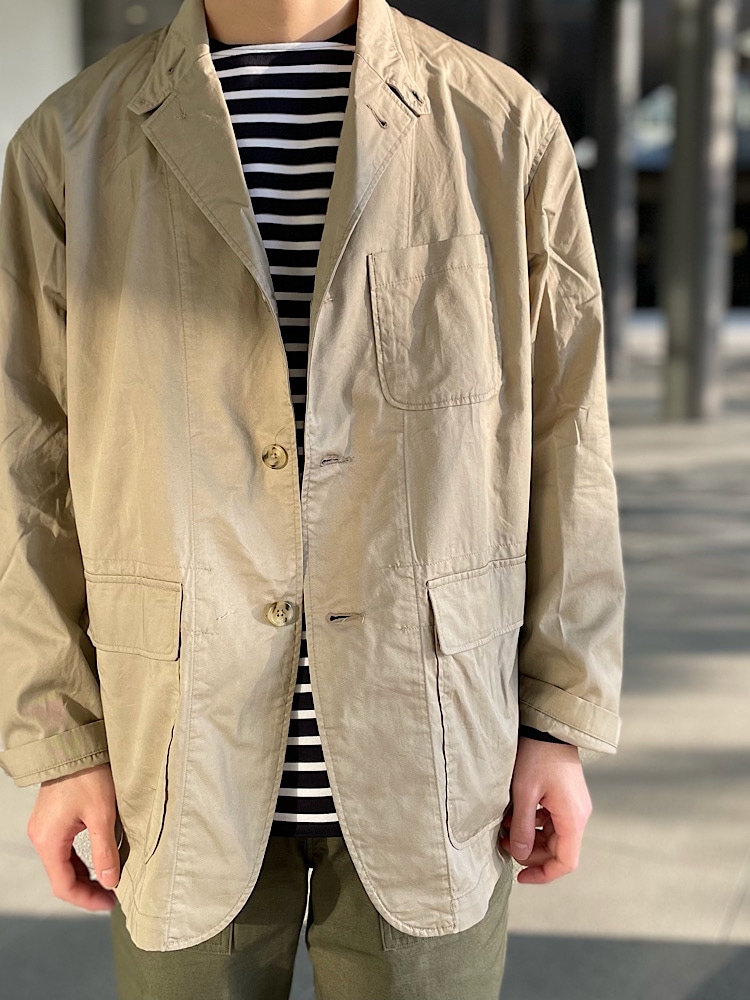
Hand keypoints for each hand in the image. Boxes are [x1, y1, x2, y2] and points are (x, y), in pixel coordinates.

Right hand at [27, 762, 119, 910]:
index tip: (110, 903)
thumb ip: (104, 852)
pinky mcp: (52, 817)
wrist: (75, 745)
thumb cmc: (88, 776)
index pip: (64, 886)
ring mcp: (45, 827)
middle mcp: (41, 836)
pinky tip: (97, 860)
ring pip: (62, 863)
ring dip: (83, 874)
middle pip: (61, 876)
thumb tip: (109, 882)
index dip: (87, 899)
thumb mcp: (102, 815)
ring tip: (109, 880)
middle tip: (112, 895)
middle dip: (86, 889)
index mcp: (48, 840)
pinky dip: (79, 859)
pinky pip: (64, 848)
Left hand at [498, 737, 591, 883]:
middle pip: (557, 850)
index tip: (520, 876)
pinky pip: (550, 820)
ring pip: (551, 835)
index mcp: (572, 818)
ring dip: (528, 836)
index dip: (543, 874)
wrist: (548, 727)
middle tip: (503, 843)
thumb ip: (522, 827)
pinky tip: (513, 813)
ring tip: (504, 827)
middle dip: (529, 852)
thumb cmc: (537, 757)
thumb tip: (519, 856)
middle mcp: (578, 815)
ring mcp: (573, 806)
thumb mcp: (524, 793)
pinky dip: (532, 822)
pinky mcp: (565, 797)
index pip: (565, 862)